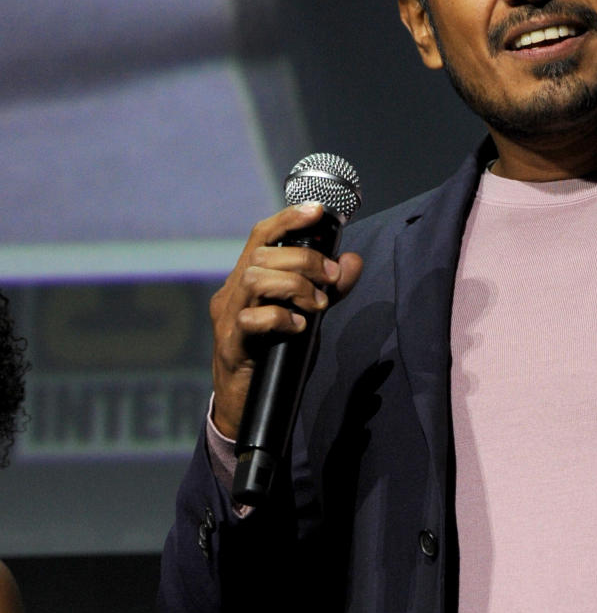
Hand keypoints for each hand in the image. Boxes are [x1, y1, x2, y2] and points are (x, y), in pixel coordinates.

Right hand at [209, 203, 363, 439]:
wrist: (246, 402)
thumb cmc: (275, 351)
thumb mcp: (308, 313)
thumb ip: (330, 288)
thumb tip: (352, 260)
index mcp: (249, 278)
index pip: (262, 235)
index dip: (288, 217)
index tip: (317, 210)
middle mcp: (233, 291)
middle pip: (263, 254)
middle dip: (304, 261)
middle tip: (330, 280)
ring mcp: (228, 317)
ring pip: (255, 278)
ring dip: (295, 286)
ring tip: (316, 305)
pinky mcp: (231, 344)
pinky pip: (252, 319)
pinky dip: (281, 318)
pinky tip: (298, 327)